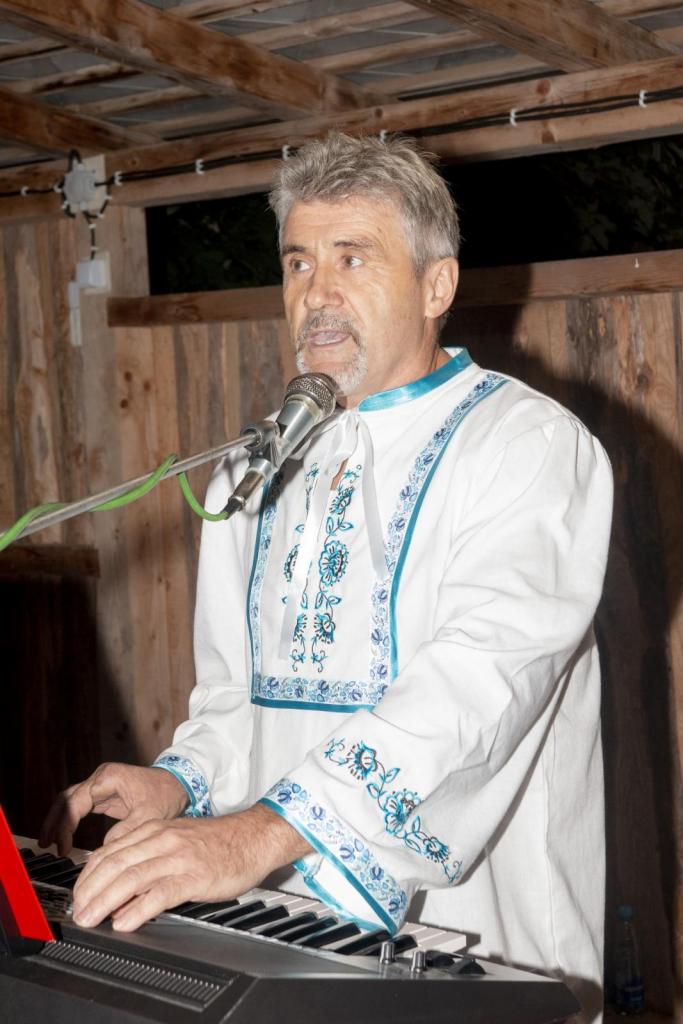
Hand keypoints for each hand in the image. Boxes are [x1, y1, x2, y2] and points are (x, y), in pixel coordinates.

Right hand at [39, 763, 188, 855]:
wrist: (181, 784)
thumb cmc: (167, 795)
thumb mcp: (148, 816)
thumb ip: (125, 833)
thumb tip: (103, 851)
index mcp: (108, 778)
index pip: (76, 802)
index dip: (66, 825)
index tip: (63, 847)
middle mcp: (101, 779)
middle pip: (67, 798)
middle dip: (54, 821)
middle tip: (46, 844)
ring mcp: (102, 786)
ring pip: (70, 801)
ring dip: (59, 821)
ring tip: (50, 844)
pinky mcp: (105, 795)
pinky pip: (80, 807)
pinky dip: (70, 821)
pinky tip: (65, 839)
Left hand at [71, 804, 310, 931]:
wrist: (254, 836)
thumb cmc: (218, 842)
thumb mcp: (178, 841)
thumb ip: (149, 860)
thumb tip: (121, 894)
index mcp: (155, 830)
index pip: (110, 850)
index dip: (88, 874)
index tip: (78, 894)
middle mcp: (162, 840)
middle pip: (114, 863)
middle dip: (89, 890)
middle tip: (77, 911)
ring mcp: (178, 857)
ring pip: (131, 877)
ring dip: (105, 901)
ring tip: (90, 918)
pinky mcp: (195, 876)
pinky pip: (160, 893)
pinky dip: (138, 909)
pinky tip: (125, 922)